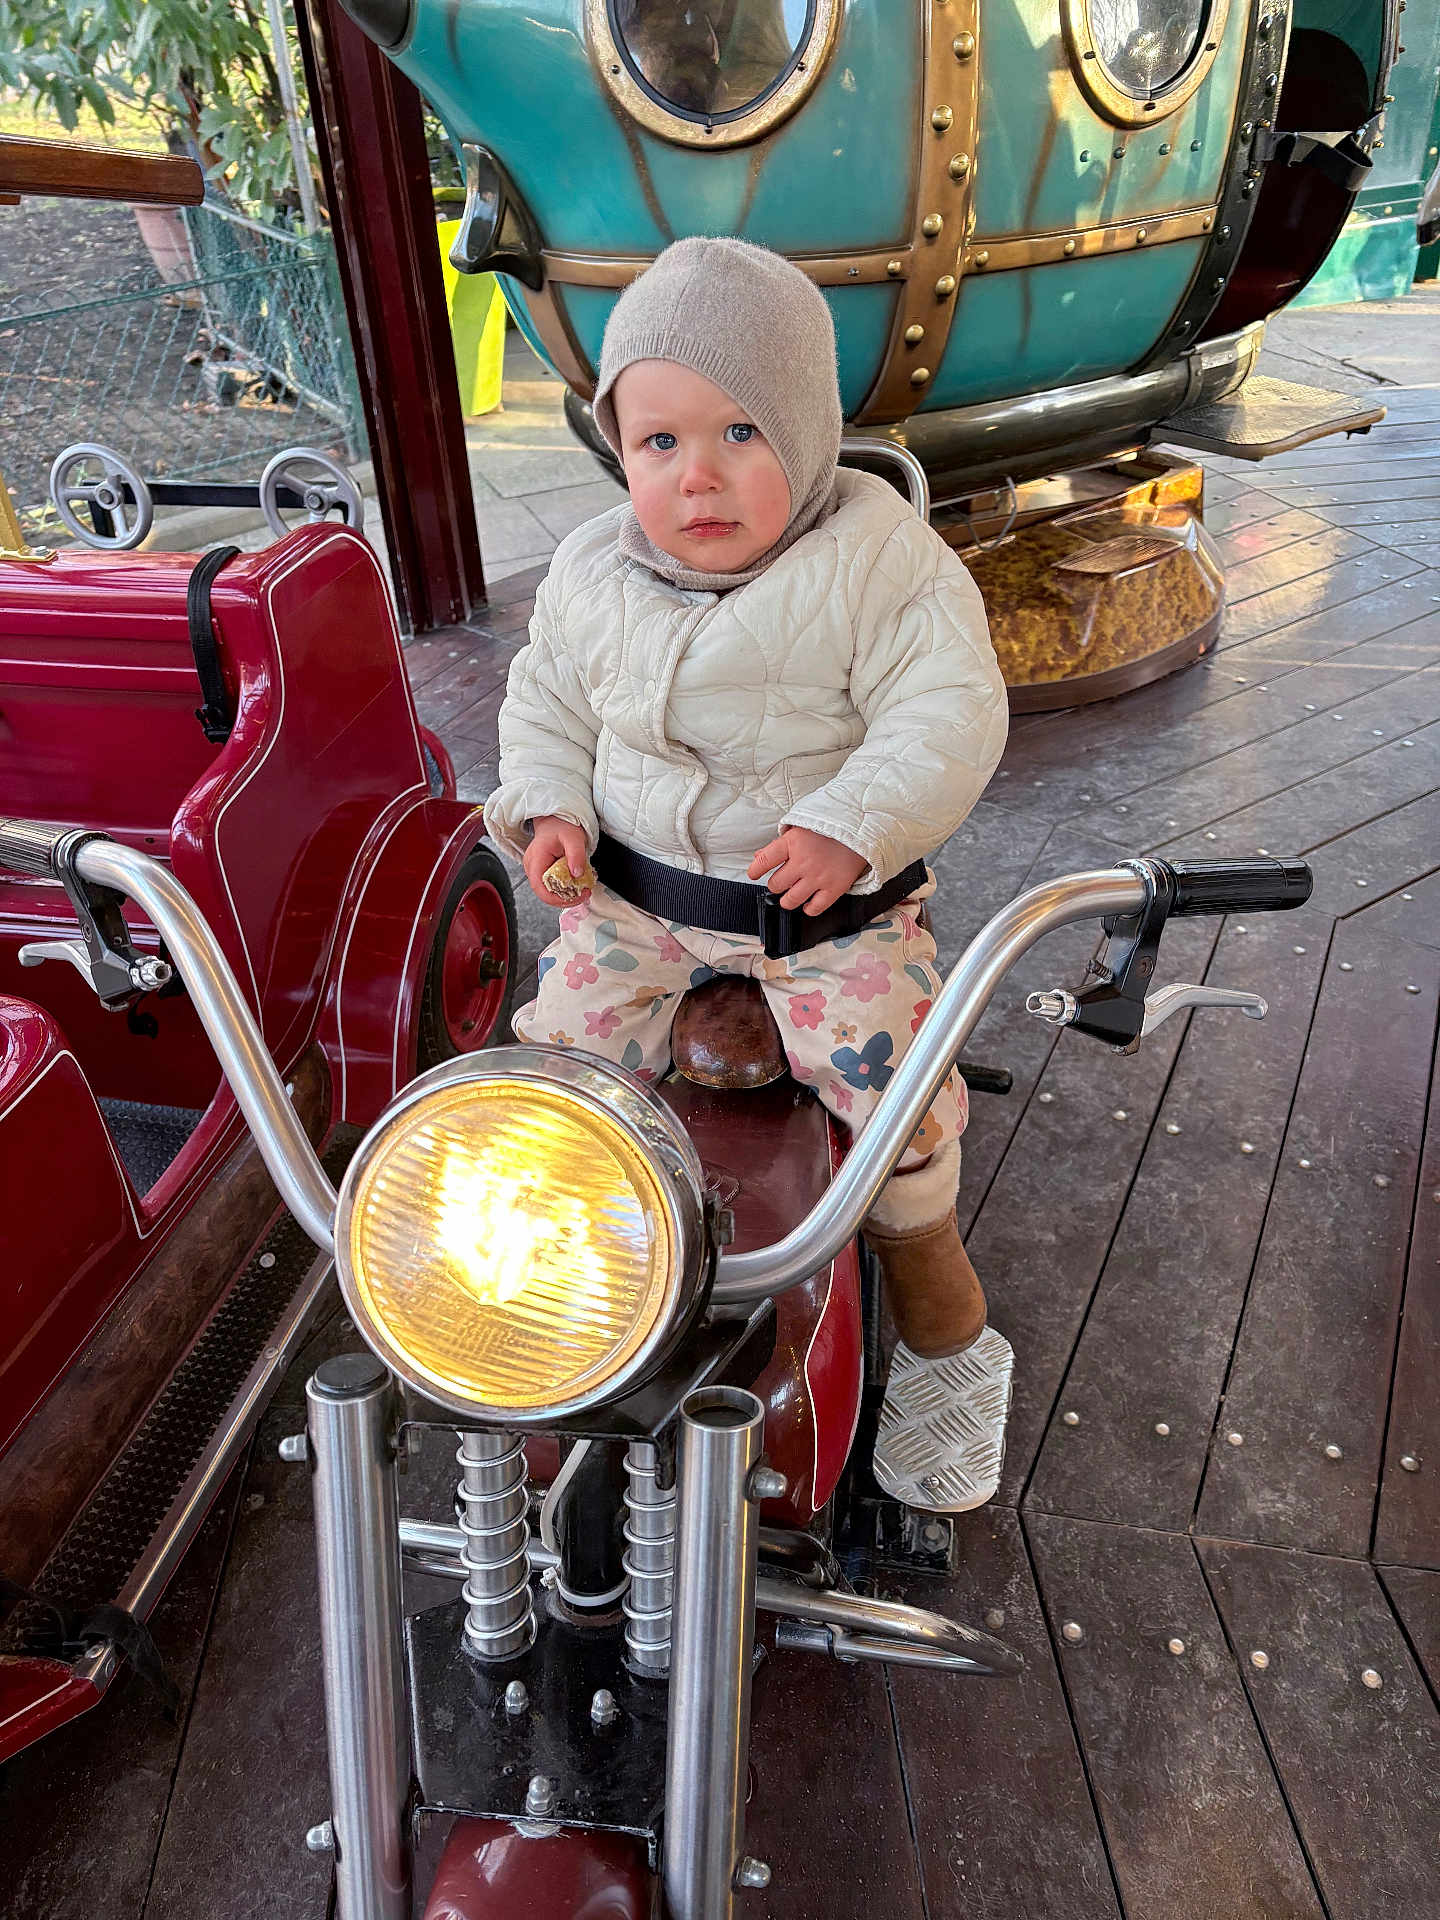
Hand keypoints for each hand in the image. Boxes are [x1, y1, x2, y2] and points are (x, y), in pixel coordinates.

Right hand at [524, 815, 591, 905]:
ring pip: (547, 891)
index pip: (541, 889)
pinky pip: (550, 885)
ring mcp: (534, 868)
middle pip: (544, 893)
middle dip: (564, 898)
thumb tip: (577, 874)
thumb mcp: (574, 838)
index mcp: (536, 859)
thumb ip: (576, 855)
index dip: (558, 899)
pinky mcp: (540, 870)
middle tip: (584, 894)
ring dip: (565, 894)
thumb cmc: (562, 825)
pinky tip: (574, 883)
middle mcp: (531, 865)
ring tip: (581, 888)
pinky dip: (563, 887)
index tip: (578, 896)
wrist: (556, 818)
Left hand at [748, 826, 867, 914]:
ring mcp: (818, 877)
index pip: (764, 861)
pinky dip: (808, 908)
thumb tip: (758, 858)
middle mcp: (803, 862)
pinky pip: (814, 908)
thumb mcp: (801, 829)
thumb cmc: (830, 830)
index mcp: (793, 843)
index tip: (753, 874)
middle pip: (775, 884)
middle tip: (783, 881)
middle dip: (776, 884)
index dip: (754, 870)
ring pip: (790, 901)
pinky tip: (808, 901)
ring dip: (788, 899)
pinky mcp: (834, 888)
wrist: (862, 832)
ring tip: (792, 894)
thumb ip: (779, 844)